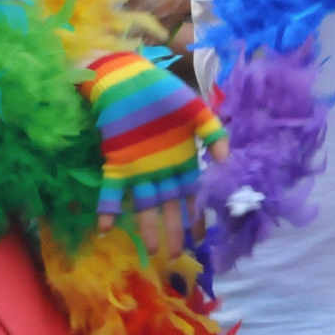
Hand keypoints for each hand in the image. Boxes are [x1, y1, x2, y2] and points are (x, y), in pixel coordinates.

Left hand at [85, 52, 229, 260]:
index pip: (190, 196)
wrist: (128, 77)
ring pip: (143, 205)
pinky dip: (108, 208)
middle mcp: (160, 171)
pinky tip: (106, 228)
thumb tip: (229, 161)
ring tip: (152, 251)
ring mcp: (138, 169)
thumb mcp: (195, 109)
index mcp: (180, 161)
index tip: (199, 238)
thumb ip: (214, 132)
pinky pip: (111, 190)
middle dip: (173, 231)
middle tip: (176, 256)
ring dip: (146, 228)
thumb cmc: (163, 92)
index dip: (194, 217)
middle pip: (168, 207)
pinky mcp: (116, 162)